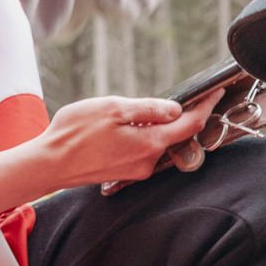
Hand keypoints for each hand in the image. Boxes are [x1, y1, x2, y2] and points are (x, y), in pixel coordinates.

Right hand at [29, 91, 223, 191]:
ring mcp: (137, 170)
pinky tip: (124, 126)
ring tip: (138, 110)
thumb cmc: (75, 133)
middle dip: (180, 115)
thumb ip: (148, 109)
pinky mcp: (125, 172)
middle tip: (179, 95)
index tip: (217, 93)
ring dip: (157, 126)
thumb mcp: (113, 109)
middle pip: (176, 135)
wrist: (49, 163)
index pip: (190, 125)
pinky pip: (143, 150)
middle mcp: (149, 162)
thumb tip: (175, 108)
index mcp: (149, 143)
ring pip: (158, 142)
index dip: (206, 107)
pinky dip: (142, 136)